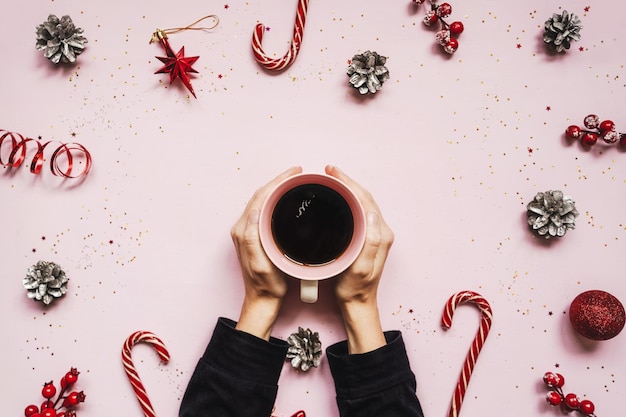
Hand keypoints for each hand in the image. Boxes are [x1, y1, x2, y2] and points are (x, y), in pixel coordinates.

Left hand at [231, 166, 302, 339]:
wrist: (263, 299)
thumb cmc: (266, 284)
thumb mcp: (261, 264)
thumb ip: (253, 238)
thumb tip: (254, 211)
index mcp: (244, 231)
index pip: (260, 197)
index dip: (277, 182)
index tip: (293, 173)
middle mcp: (243, 228)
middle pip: (260, 195)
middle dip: (278, 181)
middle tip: (296, 173)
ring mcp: (248, 231)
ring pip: (262, 200)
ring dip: (276, 188)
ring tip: (293, 180)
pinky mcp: (254, 235)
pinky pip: (263, 209)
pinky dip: (275, 198)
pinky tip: (286, 198)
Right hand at [325, 165, 393, 352]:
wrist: (356, 303)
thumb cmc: (355, 289)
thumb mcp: (361, 268)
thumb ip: (370, 241)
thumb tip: (373, 213)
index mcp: (381, 234)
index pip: (366, 200)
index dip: (349, 183)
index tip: (333, 173)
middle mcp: (381, 231)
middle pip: (364, 198)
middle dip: (347, 182)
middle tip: (329, 171)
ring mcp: (375, 234)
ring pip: (362, 203)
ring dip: (348, 189)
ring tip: (331, 180)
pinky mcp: (367, 238)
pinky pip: (359, 212)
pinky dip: (348, 201)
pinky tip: (336, 199)